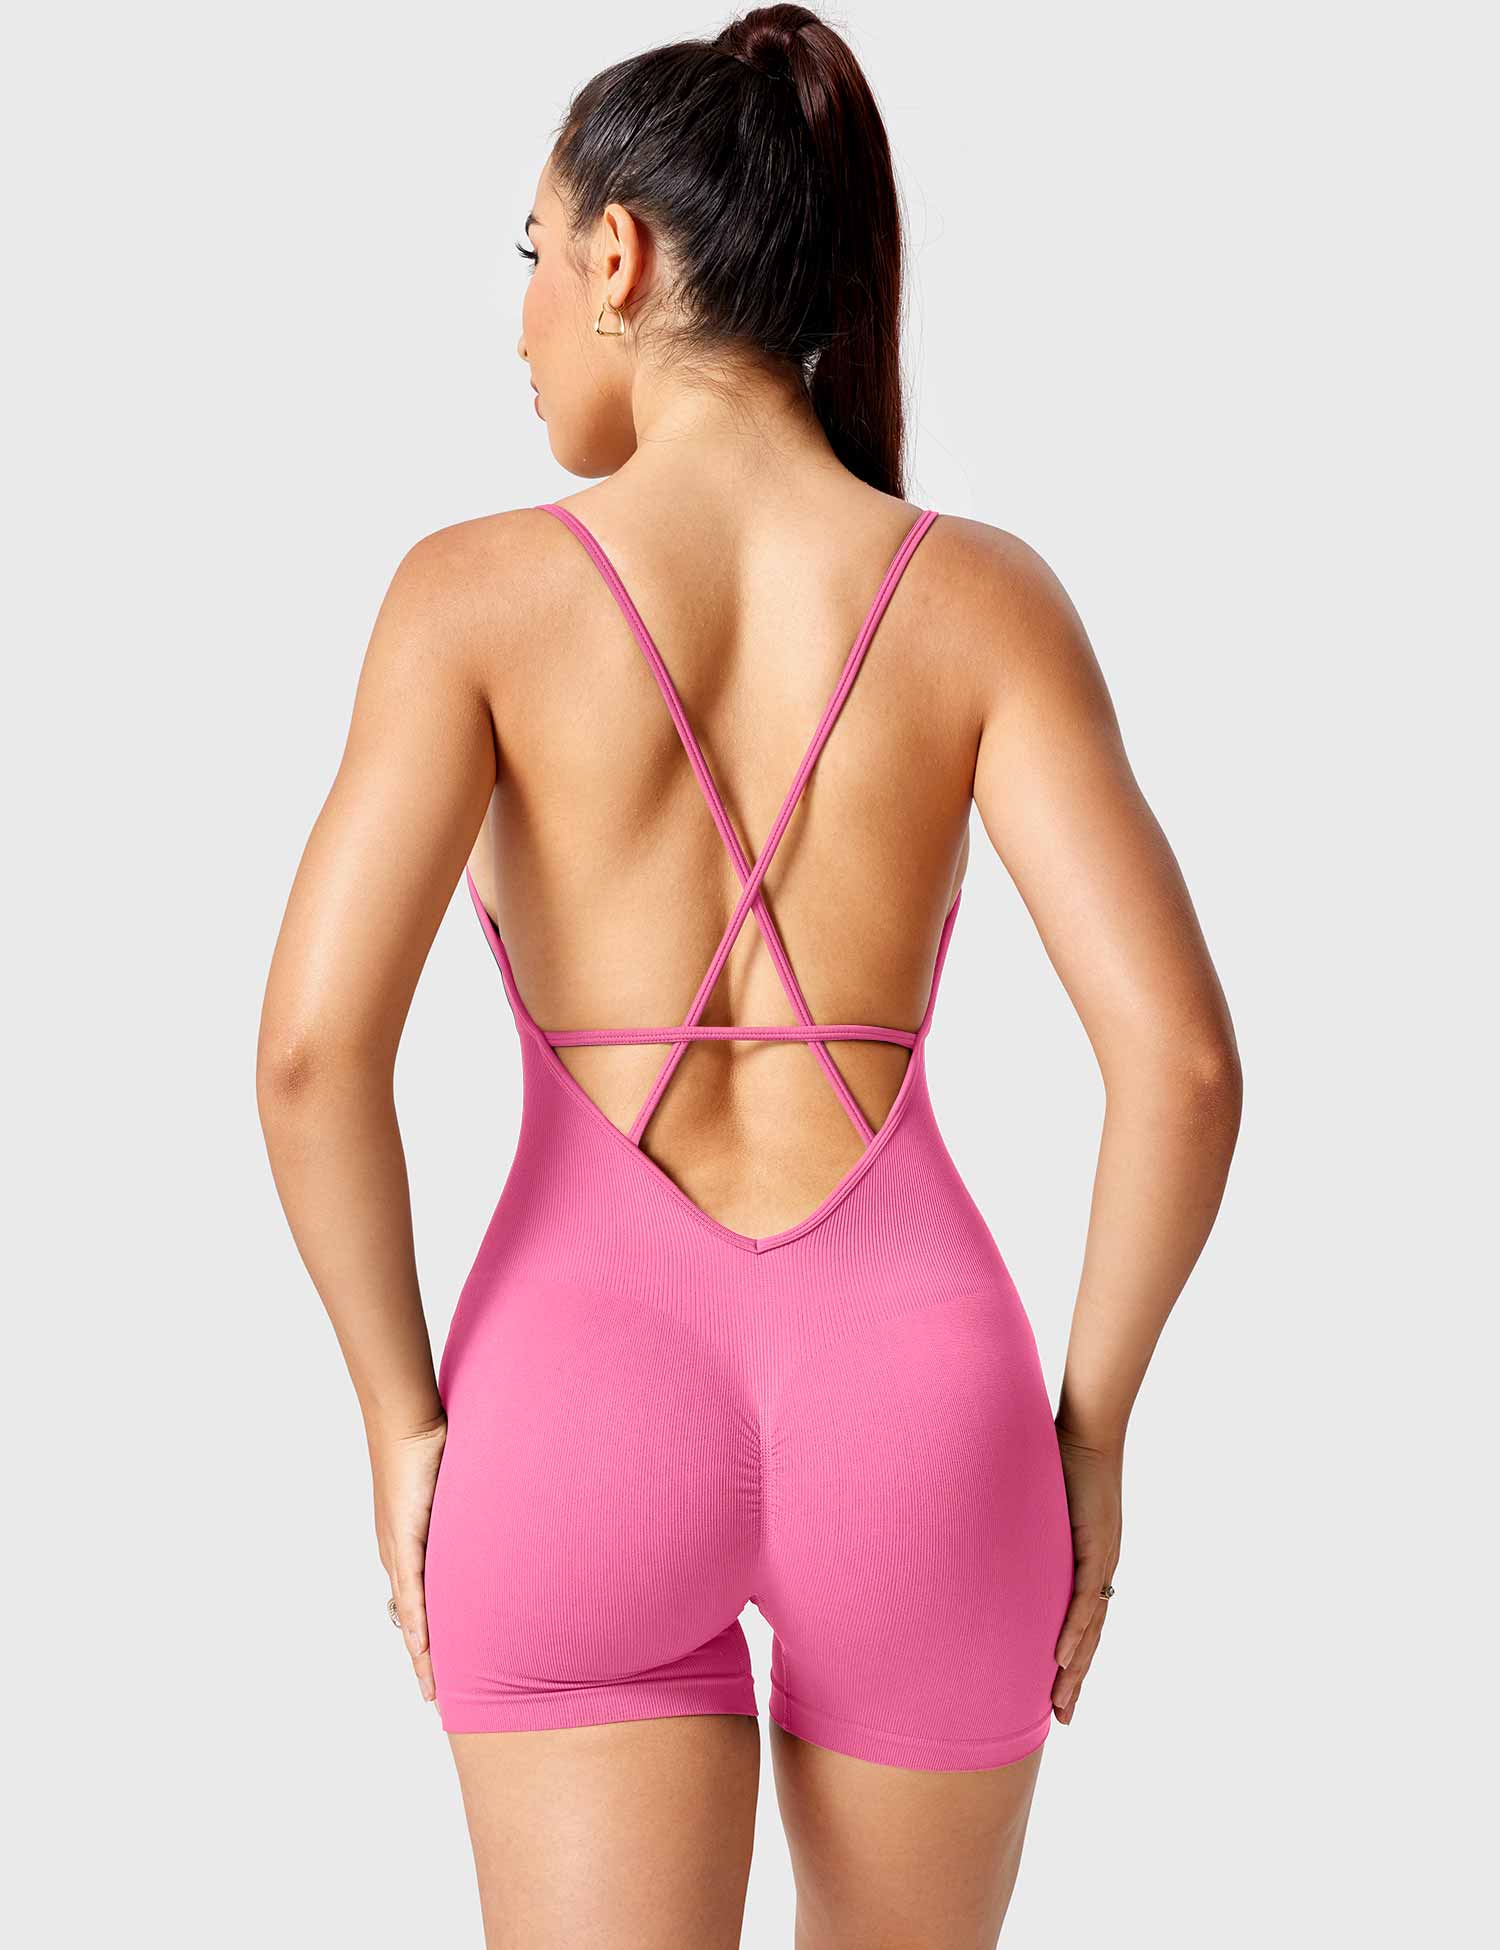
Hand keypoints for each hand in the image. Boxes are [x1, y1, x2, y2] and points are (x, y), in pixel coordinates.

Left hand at [370, 1416, 447, 1703]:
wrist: (407, 1423)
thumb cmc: (431, 1446)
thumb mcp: (458, 1490)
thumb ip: (473, 1513)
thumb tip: (503, 1520)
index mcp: (410, 1545)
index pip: (419, 1603)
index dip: (428, 1638)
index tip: (439, 1669)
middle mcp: (399, 1555)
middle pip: (411, 1621)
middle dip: (425, 1660)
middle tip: (436, 1696)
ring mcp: (399, 1551)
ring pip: (410, 1617)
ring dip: (422, 1654)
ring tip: (432, 1688)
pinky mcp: (404, 1541)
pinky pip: (412, 1594)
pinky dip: (418, 1625)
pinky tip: (422, 1651)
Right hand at [1051, 1429, 1121, 1724]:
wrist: (1088, 1435)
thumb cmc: (1062, 1464)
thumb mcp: (1040, 1511)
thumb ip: (1023, 1532)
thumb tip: (989, 1541)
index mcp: (1090, 1566)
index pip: (1083, 1625)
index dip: (1072, 1661)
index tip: (1060, 1695)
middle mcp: (1101, 1572)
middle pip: (1089, 1639)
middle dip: (1075, 1681)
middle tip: (1062, 1719)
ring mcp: (1101, 1563)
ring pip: (1088, 1630)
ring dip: (1074, 1670)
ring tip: (1061, 1705)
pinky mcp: (1096, 1548)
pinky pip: (1082, 1600)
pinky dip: (1073, 1632)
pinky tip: (1061, 1659)